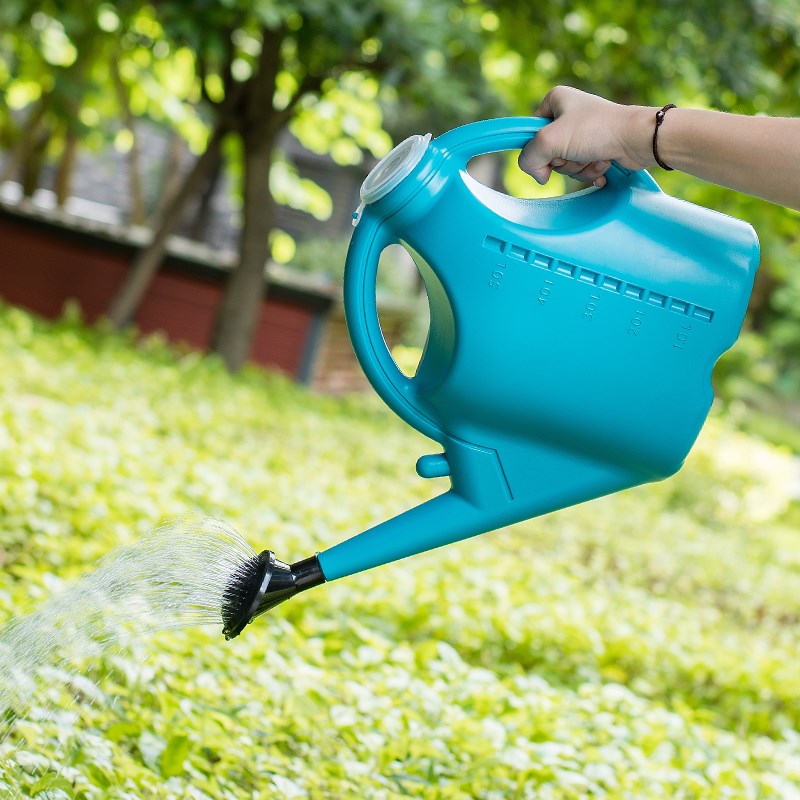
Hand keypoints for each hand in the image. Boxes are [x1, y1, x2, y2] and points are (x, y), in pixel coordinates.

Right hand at [518, 86, 654, 187]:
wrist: (636, 139)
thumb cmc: (596, 131)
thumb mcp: (549, 141)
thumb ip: (528, 158)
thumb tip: (538, 175)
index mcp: (555, 100)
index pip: (530, 132)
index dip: (538, 149)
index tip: (552, 151)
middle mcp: (568, 113)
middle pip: (548, 152)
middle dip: (564, 161)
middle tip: (578, 153)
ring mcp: (583, 131)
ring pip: (565, 163)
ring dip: (579, 168)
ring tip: (594, 158)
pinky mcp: (596, 146)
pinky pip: (581, 167)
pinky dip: (590, 171)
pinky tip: (603, 163)